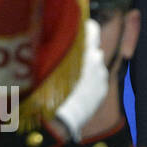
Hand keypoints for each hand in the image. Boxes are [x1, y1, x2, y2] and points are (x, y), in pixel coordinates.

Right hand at [53, 19, 108, 141]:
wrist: (59, 120)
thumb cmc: (45, 89)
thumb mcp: (42, 62)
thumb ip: (50, 47)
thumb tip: (45, 38)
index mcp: (81, 48)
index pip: (90, 26)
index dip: (82, 26)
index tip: (72, 29)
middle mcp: (95, 58)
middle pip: (93, 44)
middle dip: (83, 47)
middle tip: (66, 54)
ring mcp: (101, 74)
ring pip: (95, 61)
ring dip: (87, 64)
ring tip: (70, 76)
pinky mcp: (103, 89)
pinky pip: (98, 78)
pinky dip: (90, 80)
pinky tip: (76, 90)